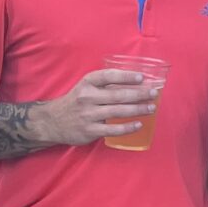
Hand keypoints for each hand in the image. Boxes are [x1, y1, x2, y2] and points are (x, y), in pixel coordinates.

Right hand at [43, 68, 158, 144]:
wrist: (54, 121)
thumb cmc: (76, 102)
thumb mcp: (85, 87)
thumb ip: (104, 84)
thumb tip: (134, 83)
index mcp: (87, 83)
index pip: (109, 76)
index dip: (127, 76)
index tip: (142, 78)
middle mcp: (87, 97)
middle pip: (118, 95)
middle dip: (139, 94)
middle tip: (153, 94)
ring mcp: (88, 114)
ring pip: (118, 111)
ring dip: (138, 109)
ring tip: (151, 108)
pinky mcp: (90, 130)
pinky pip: (113, 129)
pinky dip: (128, 127)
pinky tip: (139, 124)